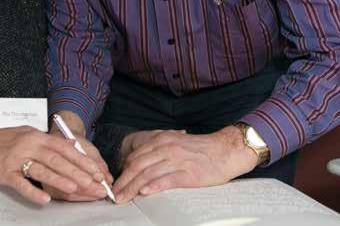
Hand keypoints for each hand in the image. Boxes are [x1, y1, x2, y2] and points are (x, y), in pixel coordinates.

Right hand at [0, 126, 105, 204]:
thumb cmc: (5, 142)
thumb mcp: (30, 134)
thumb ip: (51, 141)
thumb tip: (73, 144)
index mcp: (38, 136)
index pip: (65, 148)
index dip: (83, 160)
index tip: (97, 171)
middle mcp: (29, 145)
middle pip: (57, 159)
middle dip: (77, 172)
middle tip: (93, 183)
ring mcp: (16, 158)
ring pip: (42, 170)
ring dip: (59, 180)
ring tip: (75, 188)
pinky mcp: (4, 172)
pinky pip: (20, 183)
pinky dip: (32, 192)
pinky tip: (44, 199)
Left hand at [113, 126, 257, 203]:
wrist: (226, 150)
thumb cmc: (201, 150)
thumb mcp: (175, 143)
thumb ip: (158, 152)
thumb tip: (140, 167)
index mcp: (161, 140)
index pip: (134, 157)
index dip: (122, 172)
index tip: (116, 185)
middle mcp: (166, 148)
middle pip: (137, 167)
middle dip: (123, 183)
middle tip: (114, 195)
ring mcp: (177, 160)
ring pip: (148, 174)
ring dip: (132, 188)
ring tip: (123, 198)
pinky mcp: (188, 173)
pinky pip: (167, 180)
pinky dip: (154, 186)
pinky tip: (144, 192)